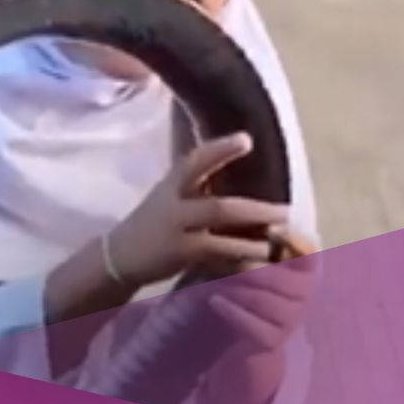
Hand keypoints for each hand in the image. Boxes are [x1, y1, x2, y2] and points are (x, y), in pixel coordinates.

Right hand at [105, 132, 290, 288]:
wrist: (119, 255)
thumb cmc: (153, 222)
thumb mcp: (169, 195)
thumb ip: (198, 184)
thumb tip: (237, 169)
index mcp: (172, 185)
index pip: (195, 161)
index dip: (220, 150)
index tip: (247, 139)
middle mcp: (174, 206)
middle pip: (219, 207)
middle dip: (255, 210)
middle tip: (285, 211)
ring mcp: (176, 233)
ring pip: (219, 239)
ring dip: (252, 239)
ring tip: (276, 241)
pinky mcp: (179, 256)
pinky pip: (215, 257)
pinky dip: (239, 260)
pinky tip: (258, 264)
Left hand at [206, 230, 319, 353]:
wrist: (241, 330)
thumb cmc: (241, 280)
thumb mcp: (248, 253)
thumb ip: (252, 232)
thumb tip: (237, 203)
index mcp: (304, 268)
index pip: (309, 253)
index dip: (294, 241)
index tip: (270, 228)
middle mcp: (304, 293)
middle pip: (279, 277)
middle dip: (248, 264)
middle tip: (221, 252)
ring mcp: (291, 319)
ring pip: (263, 300)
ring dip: (235, 287)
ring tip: (212, 275)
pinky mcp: (273, 340)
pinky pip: (253, 324)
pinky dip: (231, 311)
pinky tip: (213, 300)